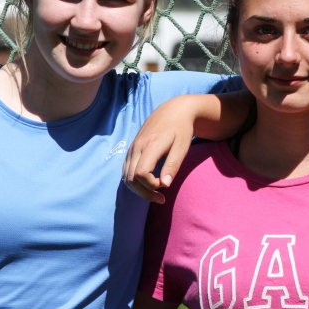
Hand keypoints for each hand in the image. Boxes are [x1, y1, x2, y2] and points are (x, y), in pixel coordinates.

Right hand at [122, 91, 253, 202]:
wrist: (174, 110)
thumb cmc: (181, 129)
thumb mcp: (182, 147)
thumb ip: (173, 165)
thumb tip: (165, 185)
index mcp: (150, 145)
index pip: (141, 174)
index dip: (151, 186)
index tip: (165, 186)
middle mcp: (137, 147)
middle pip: (130, 178)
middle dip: (144, 193)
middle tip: (161, 198)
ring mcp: (132, 148)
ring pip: (126, 176)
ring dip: (138, 189)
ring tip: (155, 193)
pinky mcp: (132, 149)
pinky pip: (126, 170)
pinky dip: (134, 181)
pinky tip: (149, 183)